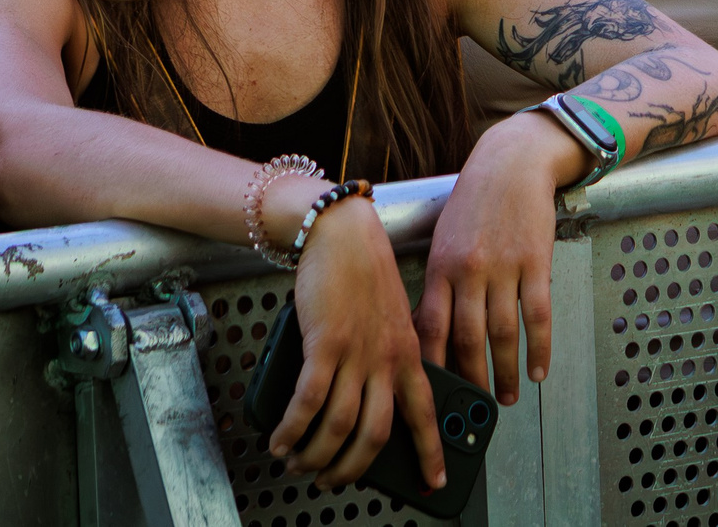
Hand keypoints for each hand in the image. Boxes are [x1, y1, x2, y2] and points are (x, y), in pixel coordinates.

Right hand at [271, 193, 443, 491]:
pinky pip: (308, 402)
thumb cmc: (364, 276)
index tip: (436, 483)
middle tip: (332, 482)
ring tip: (299, 464)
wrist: (344, 234)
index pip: (426, 413)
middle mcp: (388, 358)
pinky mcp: (325, 343)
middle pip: (376, 434)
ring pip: (340, 426)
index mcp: (410, 354)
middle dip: (352, 468)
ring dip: (316, 454)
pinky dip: (293, 429)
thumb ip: (388, 358)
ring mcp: (357, 352)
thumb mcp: (392, 320)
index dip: (431, 452)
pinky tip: (281, 440)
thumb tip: (371, 401)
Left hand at [416, 114, 566, 408]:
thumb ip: (438, 283)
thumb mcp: (443, 238)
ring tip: (509, 395)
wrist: (512, 162)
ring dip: (506, 372)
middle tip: (474, 408)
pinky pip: (538, 315)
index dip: (430, 367)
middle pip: (467, 340)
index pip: (429, 329)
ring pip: (503, 334)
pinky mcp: (536, 262)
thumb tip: (432, 334)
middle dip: (471, 381)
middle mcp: (468, 270)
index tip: (432, 394)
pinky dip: (540, 348)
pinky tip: (540, 368)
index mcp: (439, 267)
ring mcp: (504, 267)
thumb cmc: (474, 202)